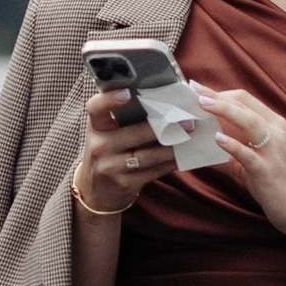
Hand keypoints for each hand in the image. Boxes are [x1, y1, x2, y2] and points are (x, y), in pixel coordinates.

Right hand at [71, 88, 179, 213]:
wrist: (97, 192)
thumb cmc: (107, 154)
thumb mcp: (106, 135)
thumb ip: (124, 119)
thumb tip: (160, 100)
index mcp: (96, 128)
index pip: (95, 108)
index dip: (108, 100)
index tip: (127, 92)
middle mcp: (99, 146)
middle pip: (135, 133)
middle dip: (163, 126)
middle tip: (186, 119)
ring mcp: (111, 167)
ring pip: (149, 154)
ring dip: (173, 146)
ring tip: (189, 137)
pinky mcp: (125, 184)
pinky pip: (154, 171)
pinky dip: (171, 163)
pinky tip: (183, 157)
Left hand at [196, 85, 285, 251]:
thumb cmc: (278, 183)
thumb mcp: (253, 161)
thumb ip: (231, 151)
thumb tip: (201, 145)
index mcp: (274, 126)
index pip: (246, 100)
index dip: (220, 93)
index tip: (197, 90)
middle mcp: (276, 133)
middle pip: (244, 105)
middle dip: (217, 95)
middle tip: (192, 90)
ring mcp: (274, 151)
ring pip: (250, 122)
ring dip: (224, 110)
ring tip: (202, 104)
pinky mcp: (268, 171)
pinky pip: (249, 155)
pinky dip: (233, 145)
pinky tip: (217, 139)